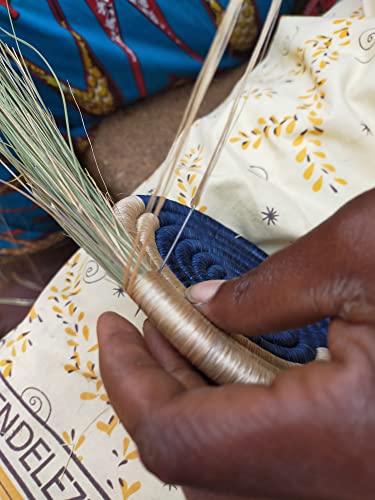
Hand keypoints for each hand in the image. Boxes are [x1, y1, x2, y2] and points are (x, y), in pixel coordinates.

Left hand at [98, 189, 374, 499]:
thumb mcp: (360, 255)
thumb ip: (266, 290)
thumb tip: (200, 306)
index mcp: (338, 439)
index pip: (178, 440)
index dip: (129, 381)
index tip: (110, 326)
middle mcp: (342, 489)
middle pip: (198, 462)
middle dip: (159, 384)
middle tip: (149, 321)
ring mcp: (353, 487)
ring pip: (232, 468)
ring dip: (195, 397)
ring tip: (186, 331)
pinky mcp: (361, 469)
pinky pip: (272, 458)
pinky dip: (238, 408)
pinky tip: (237, 356)